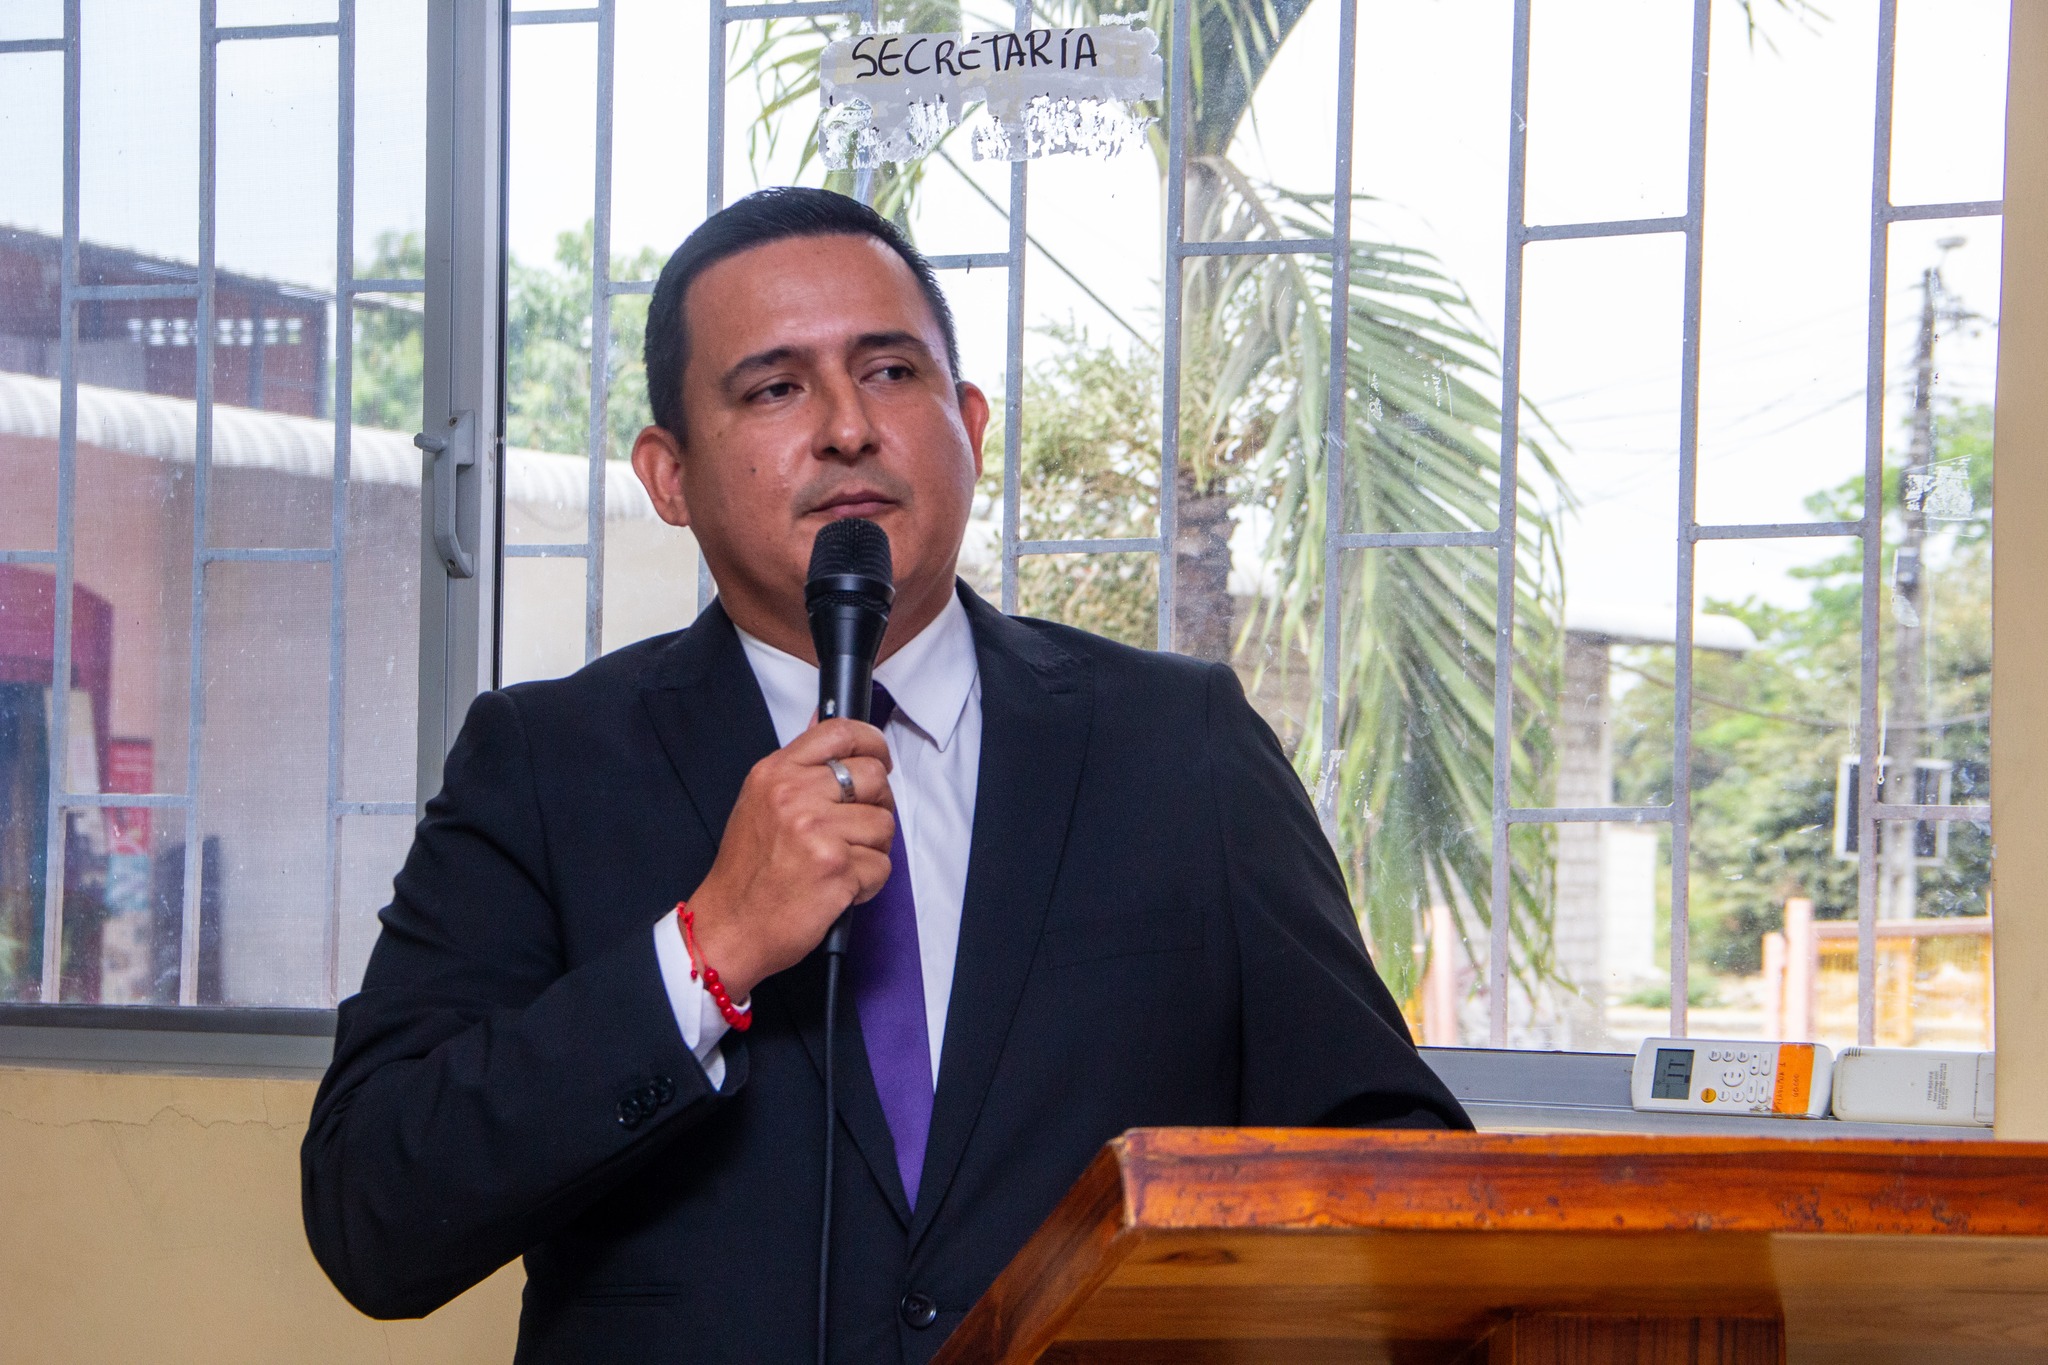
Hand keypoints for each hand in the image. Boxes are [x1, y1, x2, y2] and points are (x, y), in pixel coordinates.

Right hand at [685, 718, 894, 1001]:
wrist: (729, 928)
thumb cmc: (746, 871)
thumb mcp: (759, 801)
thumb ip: (797, 766)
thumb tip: (822, 719)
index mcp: (776, 773)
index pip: (840, 732)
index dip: (872, 743)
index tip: (879, 759)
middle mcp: (795, 795)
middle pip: (873, 777)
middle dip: (878, 804)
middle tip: (858, 827)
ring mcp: (817, 831)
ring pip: (884, 824)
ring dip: (873, 849)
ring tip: (842, 864)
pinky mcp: (836, 868)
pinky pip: (882, 866)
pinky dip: (868, 883)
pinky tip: (839, 889)